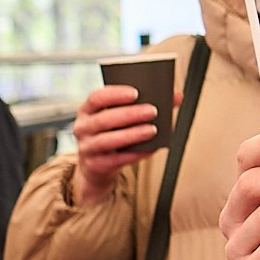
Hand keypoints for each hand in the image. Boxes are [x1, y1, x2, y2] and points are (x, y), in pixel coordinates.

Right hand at [71, 84, 158, 206]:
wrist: (97, 166)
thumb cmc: (113, 133)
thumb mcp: (121, 116)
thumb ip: (146, 104)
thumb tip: (176, 96)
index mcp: (87, 109)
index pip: (96, 97)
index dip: (115, 94)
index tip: (136, 93)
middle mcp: (82, 127)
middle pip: (104, 119)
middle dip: (130, 114)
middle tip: (152, 111)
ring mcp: (86, 147)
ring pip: (108, 140)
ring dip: (132, 134)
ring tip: (152, 130)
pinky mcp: (95, 165)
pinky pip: (116, 160)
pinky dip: (135, 154)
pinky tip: (150, 148)